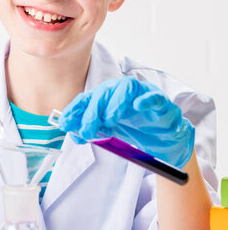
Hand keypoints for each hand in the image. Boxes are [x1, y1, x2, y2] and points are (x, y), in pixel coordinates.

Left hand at [58, 77, 194, 168]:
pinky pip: (154, 96)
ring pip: (127, 88)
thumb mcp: (108, 132)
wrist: (164, 142)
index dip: (75, 109)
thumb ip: (89, 128)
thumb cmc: (135, 131)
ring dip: (115, 103)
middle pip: (104, 92)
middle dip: (92, 111)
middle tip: (88, 131)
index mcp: (108, 98)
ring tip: (110, 121)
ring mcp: (142, 95)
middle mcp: (123, 92)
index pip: (88, 97)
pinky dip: (146, 99)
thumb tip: (68, 128)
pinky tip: (139, 106)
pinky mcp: (161, 103)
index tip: (65, 124)